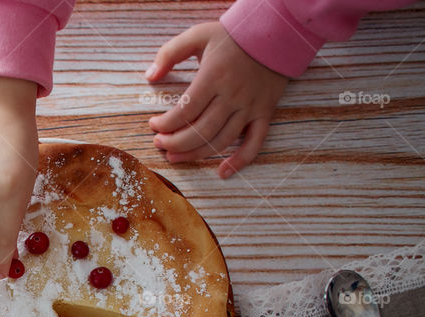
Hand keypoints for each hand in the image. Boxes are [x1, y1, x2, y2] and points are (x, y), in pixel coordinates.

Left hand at [145, 22, 288, 177]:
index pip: (184, 112)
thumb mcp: (197, 35)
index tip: (153, 126)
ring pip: (220, 141)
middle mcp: (232, 96)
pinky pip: (254, 143)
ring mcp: (250, 107)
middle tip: (159, 144)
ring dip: (195, 154)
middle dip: (174, 143)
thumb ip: (170, 53)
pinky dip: (240, 161)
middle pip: (199, 131)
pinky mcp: (264, 113)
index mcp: (213, 78)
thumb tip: (149, 76)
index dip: (164, 124)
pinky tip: (222, 172)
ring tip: (175, 157)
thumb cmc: (233, 35)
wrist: (277, 32)